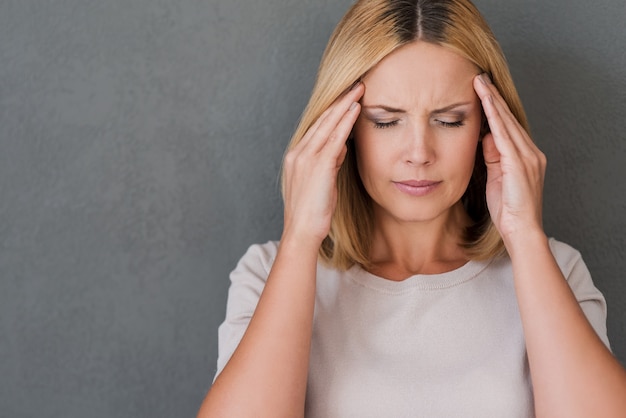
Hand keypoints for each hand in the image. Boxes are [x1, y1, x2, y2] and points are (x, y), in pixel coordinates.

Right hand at [282, 83, 364, 244]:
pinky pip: (335, 138)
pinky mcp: (318, 166)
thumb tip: (342, 147)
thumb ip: (330, 162)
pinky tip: (356, 109)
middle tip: (355, 84)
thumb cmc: (312, 212)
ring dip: (344, 104)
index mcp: (296, 157)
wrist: (302, 231)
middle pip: (321, 120)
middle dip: (339, 101)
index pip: (316, 127)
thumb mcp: (322, 183)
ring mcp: (306, 158)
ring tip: (359, 89)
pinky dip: (346, 121)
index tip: (346, 97)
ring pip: (328, 124)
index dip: (332, 111)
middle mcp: (298, 153)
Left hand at [473, 74, 546, 244]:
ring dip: (492, 101)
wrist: (521, 229)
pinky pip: (504, 135)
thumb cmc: (508, 209)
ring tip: (480, 83)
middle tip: (480, 78)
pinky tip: (486, 104)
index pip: (508, 126)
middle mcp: (530, 152)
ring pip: (507, 122)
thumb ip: (493, 157)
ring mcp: (527, 157)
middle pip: (508, 118)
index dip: (495, 108)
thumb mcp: (497, 178)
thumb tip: (486, 138)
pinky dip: (495, 118)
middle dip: (493, 97)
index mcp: (525, 156)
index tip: (483, 91)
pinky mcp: (519, 163)